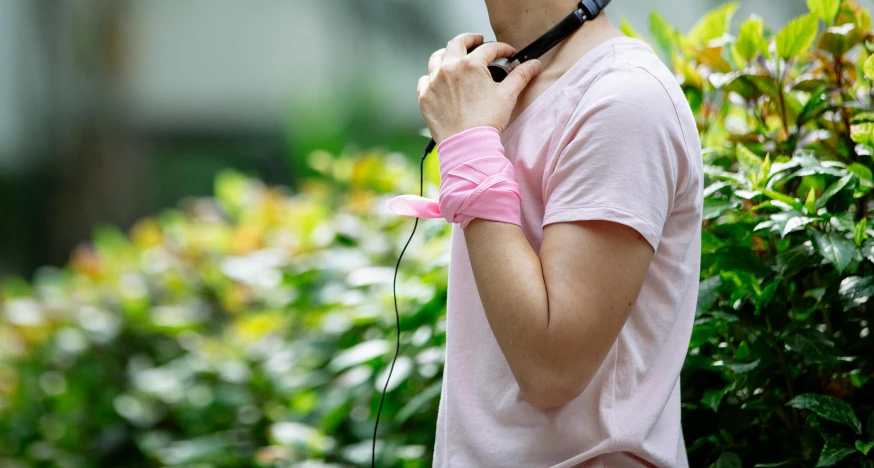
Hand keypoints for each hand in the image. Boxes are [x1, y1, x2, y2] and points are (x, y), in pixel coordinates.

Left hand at [417, 33, 542, 144]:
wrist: (467, 145)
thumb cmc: (486, 122)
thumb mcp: (507, 96)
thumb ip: (520, 76)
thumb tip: (532, 65)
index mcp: (470, 65)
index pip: (489, 49)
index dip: (502, 49)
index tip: (507, 53)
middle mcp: (449, 69)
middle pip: (457, 43)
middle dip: (470, 39)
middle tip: (477, 41)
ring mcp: (434, 82)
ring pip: (437, 57)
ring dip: (447, 53)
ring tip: (455, 55)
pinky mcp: (425, 96)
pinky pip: (425, 79)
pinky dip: (432, 76)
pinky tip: (439, 80)